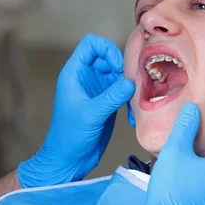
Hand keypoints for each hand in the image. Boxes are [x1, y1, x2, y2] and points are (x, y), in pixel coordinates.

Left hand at [17, 34, 134, 187]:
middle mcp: (87, 77)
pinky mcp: (108, 102)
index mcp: (75, 73)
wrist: (69, 159)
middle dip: (123, 68)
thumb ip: (110, 97)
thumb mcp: (90, 114)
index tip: (117, 67)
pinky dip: (130, 100)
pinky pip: (123, 91)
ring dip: (130, 85)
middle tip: (131, 85)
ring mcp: (98, 89)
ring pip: (119, 74)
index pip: (91, 44)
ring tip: (135, 101)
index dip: (107, 49)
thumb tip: (130, 82)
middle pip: (110, 57)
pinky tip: (131, 116)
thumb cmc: (69, 135)